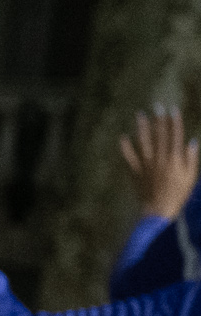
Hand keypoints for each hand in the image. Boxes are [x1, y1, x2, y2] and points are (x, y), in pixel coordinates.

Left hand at [121, 107, 196, 222]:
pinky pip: (129, 157)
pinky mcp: (135, 171)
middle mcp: (160, 158)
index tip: (173, 110)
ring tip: (140, 115)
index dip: (175, 122)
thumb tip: (192, 141)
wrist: (159, 209)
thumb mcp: (190, 176)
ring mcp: (146, 164)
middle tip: (157, 106)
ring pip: (144, 141)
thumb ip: (191, 158)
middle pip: (160, 135)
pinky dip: (125, 147)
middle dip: (159, 119)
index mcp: (174, 158)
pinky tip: (123, 137)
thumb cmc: (178, 194)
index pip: (175, 135)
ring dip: (141, 127)